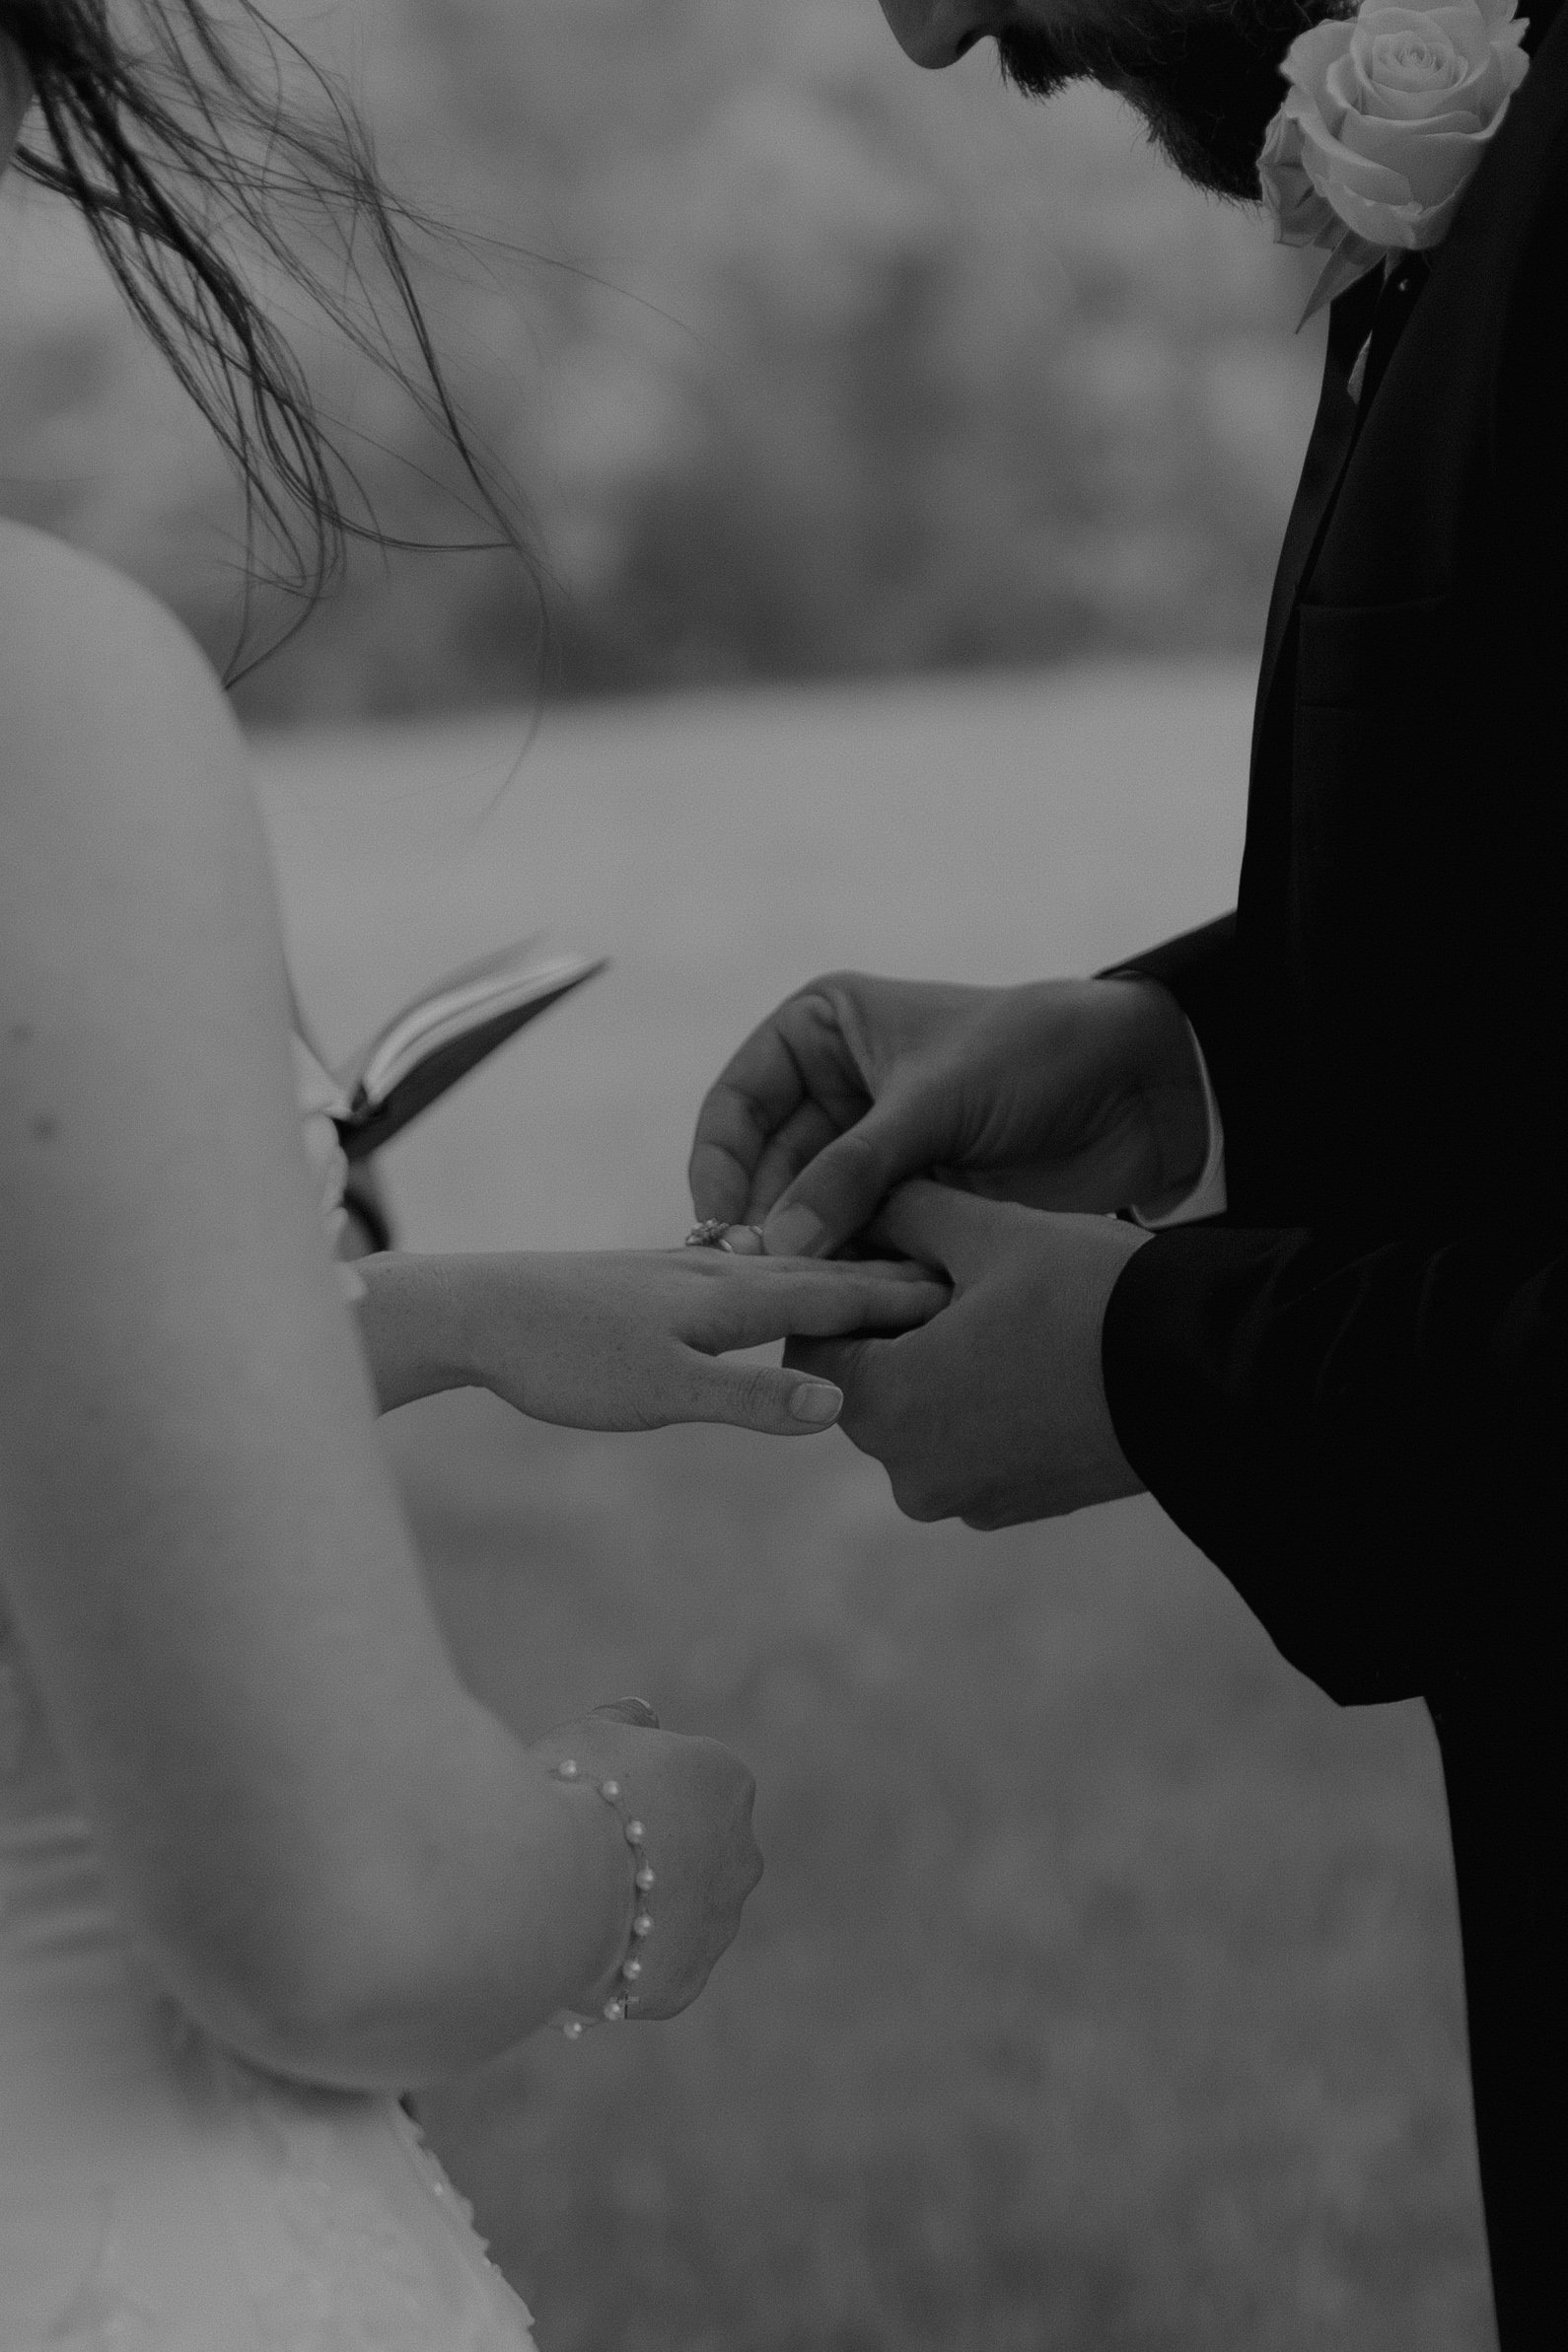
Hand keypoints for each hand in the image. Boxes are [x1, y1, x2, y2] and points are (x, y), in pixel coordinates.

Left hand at [379, 1247, 948, 1433]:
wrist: (474, 1311)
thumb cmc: (564, 1358)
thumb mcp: (662, 1393)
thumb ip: (751, 1400)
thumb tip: (842, 1407)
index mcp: (733, 1298)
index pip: (841, 1296)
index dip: (906, 1299)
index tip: (973, 1294)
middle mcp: (719, 1272)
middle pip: (825, 1271)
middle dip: (892, 1273)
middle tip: (961, 1271)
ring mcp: (686, 1270)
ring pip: (788, 1267)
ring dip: (846, 1269)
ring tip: (893, 1272)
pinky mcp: (655, 1280)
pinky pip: (749, 1273)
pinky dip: (791, 1274)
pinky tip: (780, 1284)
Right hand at [530, 1698, 762, 2022]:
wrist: (561, 1886)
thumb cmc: (575, 1795)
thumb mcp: (593, 1732)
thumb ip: (626, 1721)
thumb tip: (645, 1716)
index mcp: (728, 1782)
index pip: (691, 1785)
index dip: (639, 1793)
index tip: (598, 1803)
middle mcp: (743, 1852)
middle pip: (697, 1849)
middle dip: (655, 1854)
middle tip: (592, 1856)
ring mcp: (721, 1922)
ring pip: (683, 1912)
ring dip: (645, 1908)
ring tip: (584, 1904)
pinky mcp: (690, 1978)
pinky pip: (658, 1965)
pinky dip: (629, 1958)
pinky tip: (588, 1944)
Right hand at [689, 972, 1207, 1258]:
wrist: (1138, 1087)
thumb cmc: (1034, 1054)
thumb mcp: (933, 1102)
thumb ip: (853, 1171)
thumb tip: (776, 1242)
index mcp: (822, 1031)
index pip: (738, 1103)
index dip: (719, 1165)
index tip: (719, 1226)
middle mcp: (835, 1089)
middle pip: (766, 1168)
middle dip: (762, 1222)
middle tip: (758, 1283)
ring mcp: (872, 1149)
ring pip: (810, 1211)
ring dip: (806, 1254)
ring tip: (802, 1301)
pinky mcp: (911, 1197)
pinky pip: (860, 1240)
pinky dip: (851, 1270)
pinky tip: (846, 1306)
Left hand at [785, 1179, 1151, 1525]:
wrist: (1212, 1375)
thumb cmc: (1093, 1297)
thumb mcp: (989, 1232)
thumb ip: (905, 1212)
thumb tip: (863, 1199)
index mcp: (888, 1409)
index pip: (812, 1344)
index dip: (839, 1288)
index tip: (880, 1245)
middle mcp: (912, 1473)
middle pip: (865, 1382)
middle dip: (890, 1323)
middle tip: (942, 1263)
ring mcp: (968, 1498)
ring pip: (919, 1413)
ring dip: (937, 1359)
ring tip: (992, 1300)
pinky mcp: (1017, 1505)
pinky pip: (968, 1443)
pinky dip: (978, 1399)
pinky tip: (1026, 1347)